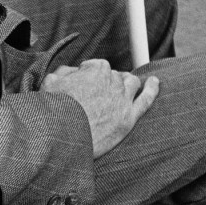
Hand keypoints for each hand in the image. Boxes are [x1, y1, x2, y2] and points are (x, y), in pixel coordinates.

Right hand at [41, 60, 159, 157]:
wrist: (63, 138)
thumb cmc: (54, 110)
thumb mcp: (51, 83)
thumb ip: (64, 73)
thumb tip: (71, 72)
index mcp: (97, 69)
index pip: (97, 66)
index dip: (89, 75)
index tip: (83, 84)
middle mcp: (114, 81)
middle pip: (115, 76)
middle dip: (107, 81)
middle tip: (96, 94)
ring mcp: (123, 99)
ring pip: (132, 83)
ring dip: (128, 82)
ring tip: (123, 87)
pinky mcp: (129, 118)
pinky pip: (147, 99)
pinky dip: (152, 89)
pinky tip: (154, 82)